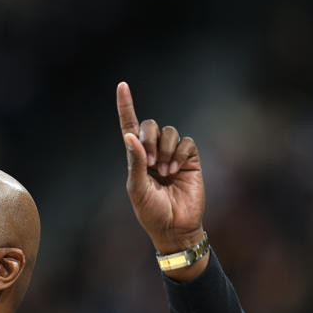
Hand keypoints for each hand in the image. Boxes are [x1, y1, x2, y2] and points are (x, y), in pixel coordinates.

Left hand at [116, 82, 205, 257]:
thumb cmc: (151, 211)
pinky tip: (175, 171)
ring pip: (169, 132)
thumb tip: (129, 136)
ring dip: (165, 149)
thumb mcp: (137, 189)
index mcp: (135, 158)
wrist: (175, 226)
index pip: (129, 126)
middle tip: (149, 163)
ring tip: (164, 171)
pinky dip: (180, 153)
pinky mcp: (190, 159)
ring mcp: (172, 154)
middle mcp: (153, 152)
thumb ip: (134, 162)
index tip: (122, 85)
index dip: (126, 106)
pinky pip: (186, 142)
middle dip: (149, 139)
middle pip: (150, 125)